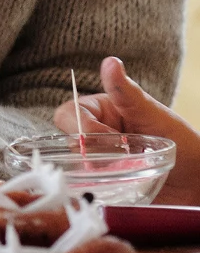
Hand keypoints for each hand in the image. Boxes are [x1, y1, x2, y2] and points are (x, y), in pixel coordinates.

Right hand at [53, 55, 199, 206]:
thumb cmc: (182, 142)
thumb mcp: (153, 115)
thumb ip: (127, 92)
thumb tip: (111, 62)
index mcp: (100, 112)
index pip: (69, 113)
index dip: (80, 126)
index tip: (105, 138)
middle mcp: (94, 136)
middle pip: (68, 140)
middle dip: (90, 151)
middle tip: (120, 159)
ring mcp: (99, 163)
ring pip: (76, 166)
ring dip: (98, 172)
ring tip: (128, 175)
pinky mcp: (106, 186)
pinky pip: (88, 188)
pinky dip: (97, 190)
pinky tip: (120, 188)